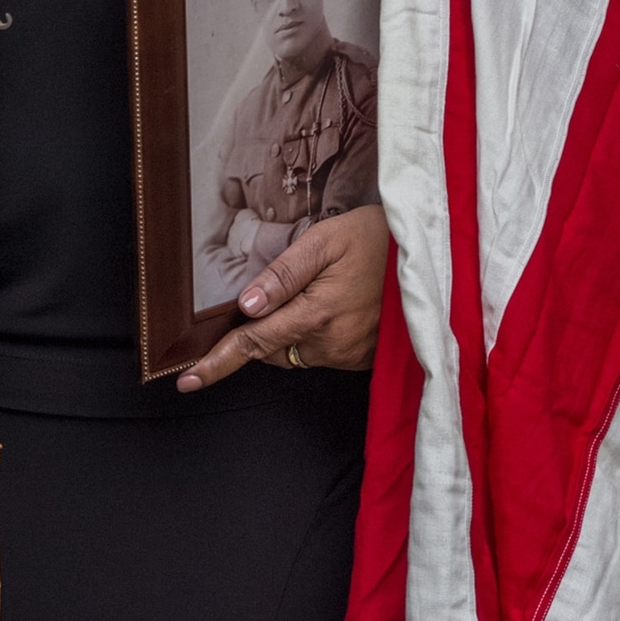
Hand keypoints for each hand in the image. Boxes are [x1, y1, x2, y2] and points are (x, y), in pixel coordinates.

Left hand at [177, 204, 388, 391]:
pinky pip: (323, 353)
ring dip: (291, 331)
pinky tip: (334, 305)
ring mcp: (350, 355)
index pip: (253, 344)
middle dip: (261, 331)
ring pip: (296, 353)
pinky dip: (317, 334)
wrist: (432, 254)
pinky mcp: (364, 358)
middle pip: (272, 350)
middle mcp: (332, 345)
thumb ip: (283, 275)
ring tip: (316, 291)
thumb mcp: (325, 242)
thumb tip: (246, 307)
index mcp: (316, 316)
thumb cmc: (377, 238)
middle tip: (276, 293)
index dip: (217, 363)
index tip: (187, 381)